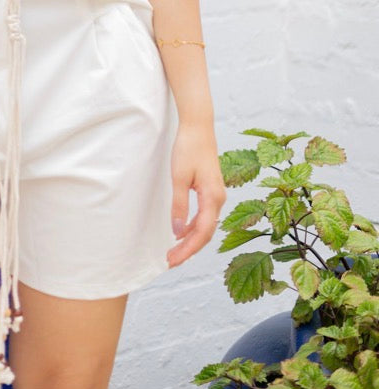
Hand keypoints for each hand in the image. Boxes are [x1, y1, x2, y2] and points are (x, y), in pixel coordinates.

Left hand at [167, 120, 226, 268]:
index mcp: (213, 198)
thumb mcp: (179, 177)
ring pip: (205, 226)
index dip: (187, 250)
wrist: (198, 127)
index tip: (172, 260)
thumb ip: (179, 205)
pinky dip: (193, 228)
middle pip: (205, 234)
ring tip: (174, 252)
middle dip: (188, 250)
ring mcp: (216, 195)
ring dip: (190, 240)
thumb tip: (177, 232)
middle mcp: (218, 199)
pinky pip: (204, 216)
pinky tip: (181, 232)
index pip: (201, 233)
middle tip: (170, 262)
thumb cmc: (188, 148)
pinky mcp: (211, 191)